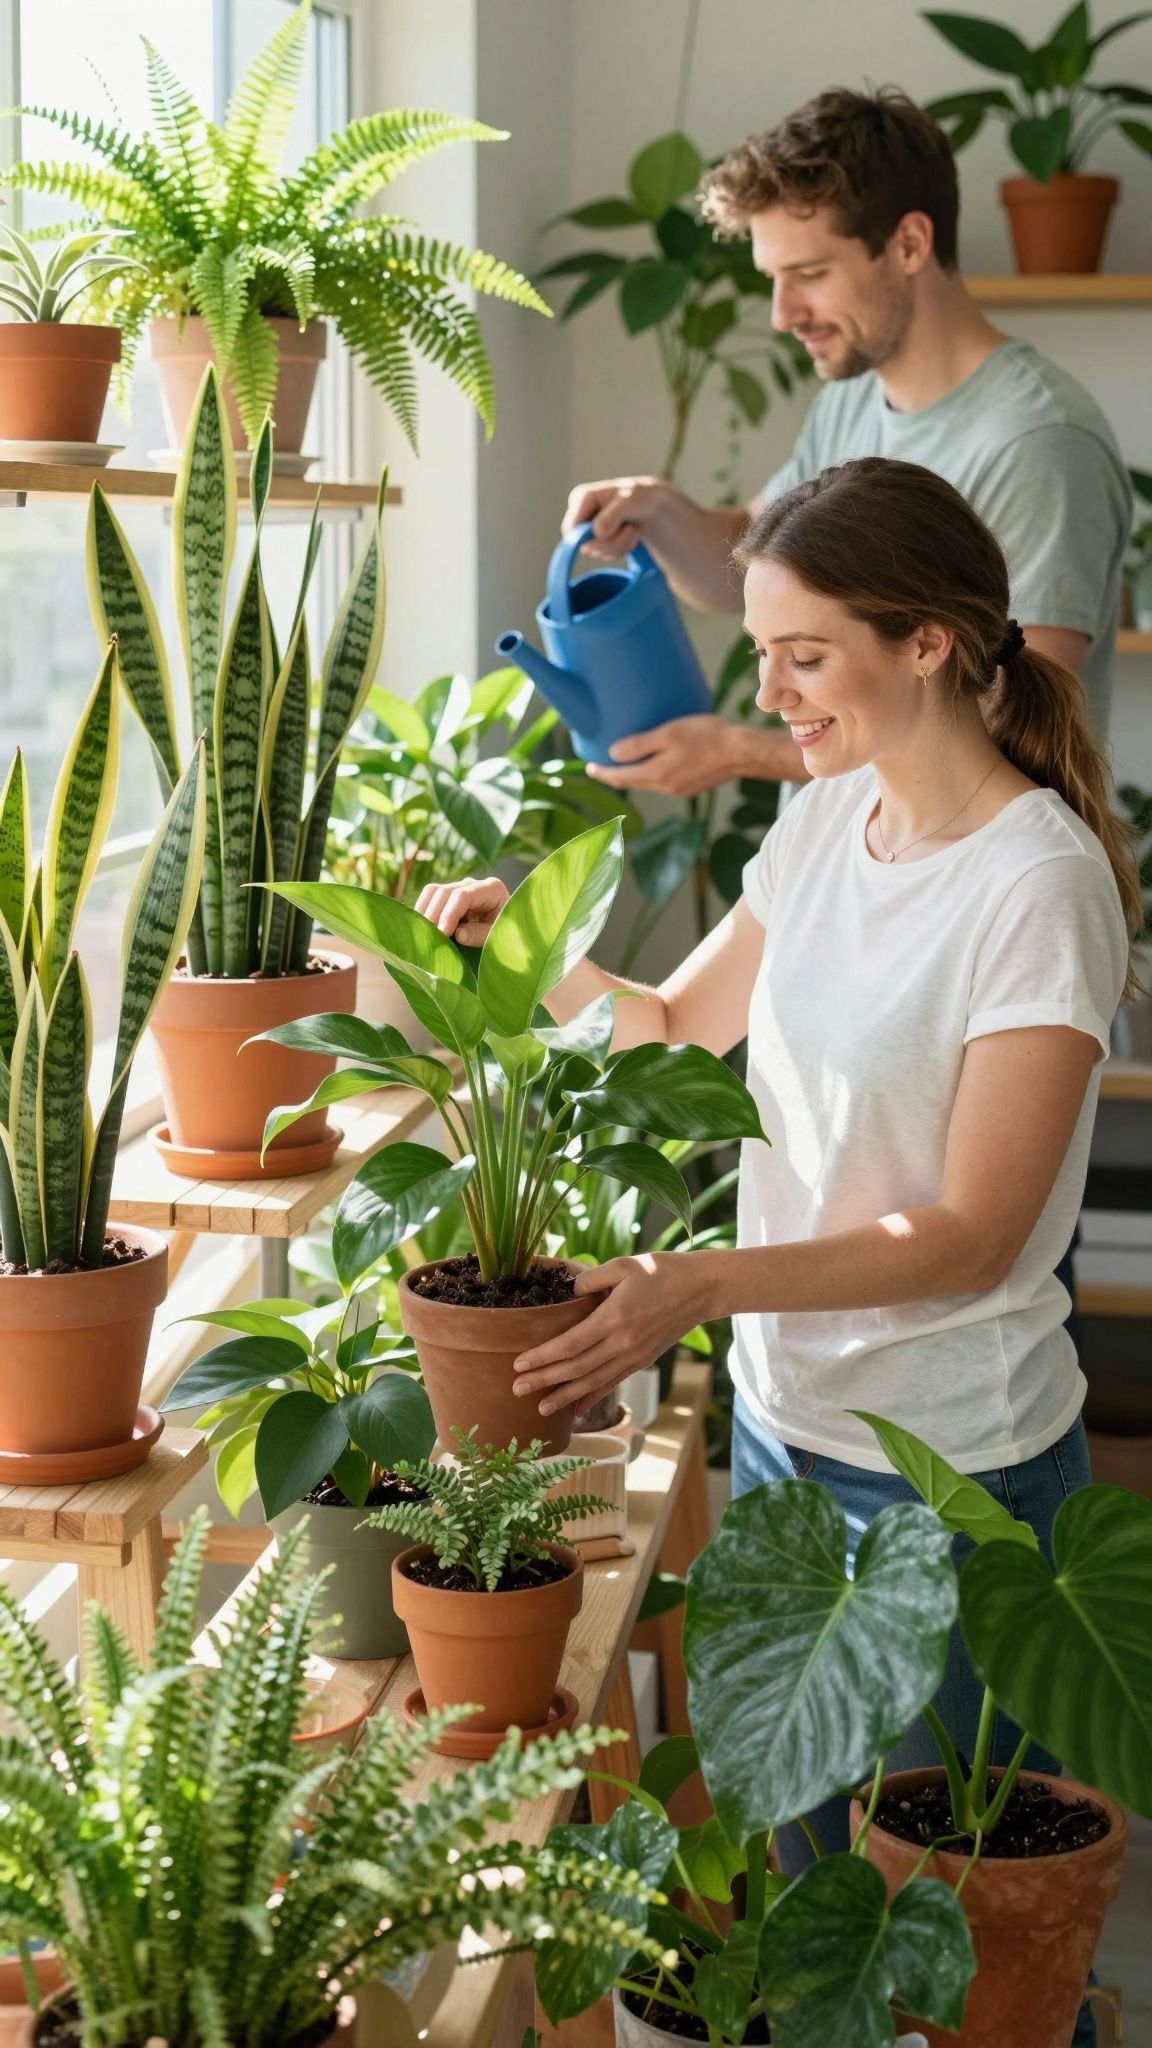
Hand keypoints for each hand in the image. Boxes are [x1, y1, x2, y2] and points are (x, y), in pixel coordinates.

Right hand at [415, 875, 508, 947]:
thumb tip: (459, 934)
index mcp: (492, 889)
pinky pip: (430, 899)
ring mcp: (460, 889)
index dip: (450, 913)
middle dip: (434, 913)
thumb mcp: (500, 935)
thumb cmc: (509, 934)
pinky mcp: (449, 899)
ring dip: (425, 911)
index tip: (442, 933)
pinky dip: (424, 912)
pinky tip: (422, 928)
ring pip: (433, 892)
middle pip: (445, 891)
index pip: (463, 895)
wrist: (511, 933)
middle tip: (428, 936)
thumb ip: (482, 934)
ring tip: (423, 932)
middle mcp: (474, 885)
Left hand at [512, 1253, 704, 1417]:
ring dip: (565, 1396)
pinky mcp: (642, 1360)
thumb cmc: (661, 1271)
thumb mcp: (623, 1265)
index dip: (542, 1356)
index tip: (519, 1364)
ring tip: (540, 1408)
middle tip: (516, 1389)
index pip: (570, 1344)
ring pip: (593, 1382)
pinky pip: (612, 1382)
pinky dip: (593, 1397)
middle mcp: (623, 1343)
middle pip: (576, 1368)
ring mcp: (634, 1356)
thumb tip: (568, 1291)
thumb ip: (591, 1278)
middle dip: (544, 1380)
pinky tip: (577, 1409)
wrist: (701, 1289)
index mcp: (614, 1318)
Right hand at [563, 476, 673, 559]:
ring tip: (632, 528)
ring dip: (621, 544)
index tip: (608, 534)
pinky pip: (606, 555)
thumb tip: (596, 533)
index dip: (587, 537)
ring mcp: (588, 529)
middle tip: (630, 528)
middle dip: (611, 542)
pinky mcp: (598, 541)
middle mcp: (581, 514)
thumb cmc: (639, 496)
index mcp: (581, 498)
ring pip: (598, 552)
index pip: (571, 528)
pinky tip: (629, 534)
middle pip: (584, 543)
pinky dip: (622, 549)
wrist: (651, 504)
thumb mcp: (628, 502)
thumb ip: (611, 517)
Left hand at [587, 713, 740, 797]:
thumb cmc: (707, 737)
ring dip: (635, 774)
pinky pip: (664, 780)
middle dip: (615, 775)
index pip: (621, 778)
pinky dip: (653, 773)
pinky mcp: (692, 785)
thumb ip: (640, 744)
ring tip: (627, 762)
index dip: (603, 773)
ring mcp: (680, 789)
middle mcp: (666, 787)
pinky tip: (657, 761)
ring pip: (649, 783)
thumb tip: (613, 753)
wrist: (742, 752)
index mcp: (657, 775)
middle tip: (602, 765)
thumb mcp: (669, 734)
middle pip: (633, 783)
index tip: (589, 768)